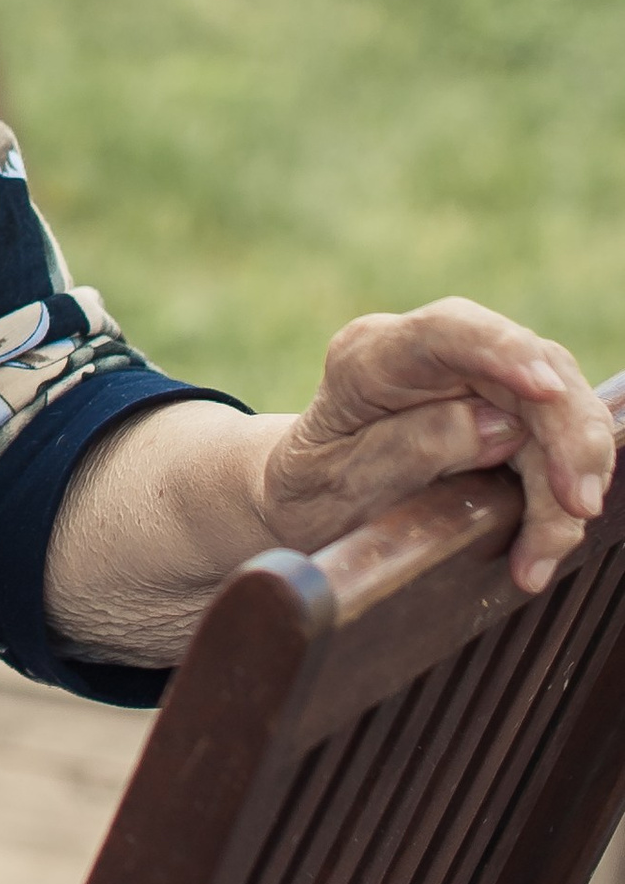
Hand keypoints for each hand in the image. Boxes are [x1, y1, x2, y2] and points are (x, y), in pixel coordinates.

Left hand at [263, 302, 614, 596]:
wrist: (305, 500)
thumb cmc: (312, 489)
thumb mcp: (339, 480)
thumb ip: (412, 446)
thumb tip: (500, 425)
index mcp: (370, 356)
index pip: (446, 330)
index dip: (504, 350)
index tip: (546, 391)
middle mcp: (430, 354)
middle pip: (527, 369)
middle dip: (567, 437)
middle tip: (578, 505)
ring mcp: (473, 379)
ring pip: (555, 410)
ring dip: (566, 482)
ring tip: (542, 554)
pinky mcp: (503, 412)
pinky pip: (552, 444)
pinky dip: (558, 499)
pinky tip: (541, 550)